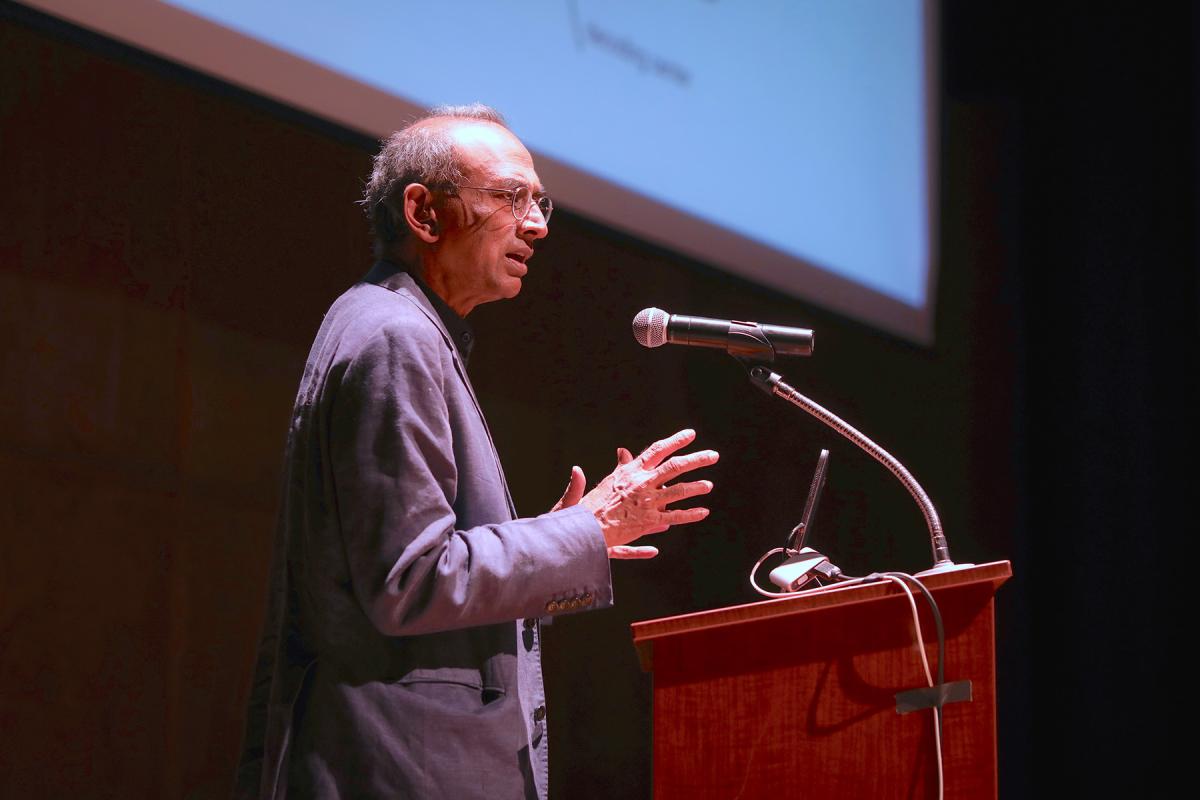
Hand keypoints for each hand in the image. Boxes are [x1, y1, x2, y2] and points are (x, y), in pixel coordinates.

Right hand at [580, 429, 716, 558]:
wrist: (586, 528)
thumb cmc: (593, 505)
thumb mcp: (608, 481)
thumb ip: (621, 466)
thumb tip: (624, 450)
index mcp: (631, 471)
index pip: (657, 450)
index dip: (676, 441)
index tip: (690, 434)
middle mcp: (642, 483)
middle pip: (675, 467)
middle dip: (696, 460)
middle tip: (713, 455)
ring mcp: (647, 502)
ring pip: (679, 491)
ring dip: (696, 487)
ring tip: (709, 485)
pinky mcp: (648, 521)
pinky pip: (675, 516)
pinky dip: (690, 514)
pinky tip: (703, 512)